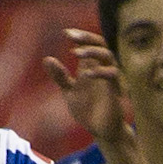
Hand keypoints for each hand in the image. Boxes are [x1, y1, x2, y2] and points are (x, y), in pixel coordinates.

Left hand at [44, 31, 132, 147]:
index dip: (80, 36)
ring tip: (76, 53)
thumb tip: (46, 58)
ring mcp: (111, 78)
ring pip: (108, 55)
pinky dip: (100, 71)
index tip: (66, 33)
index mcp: (92, 66)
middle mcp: (103, 68)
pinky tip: (86, 74)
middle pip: (101, 43)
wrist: (101, 131)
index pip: (90, 43)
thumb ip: (60, 76)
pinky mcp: (116, 90)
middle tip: (70, 35)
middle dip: (86, 37)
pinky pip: (112, 74)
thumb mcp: (69, 91)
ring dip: (92, 51)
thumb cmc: (88, 110)